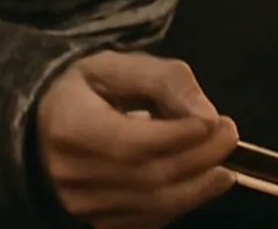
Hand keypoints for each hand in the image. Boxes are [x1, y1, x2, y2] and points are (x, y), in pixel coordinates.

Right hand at [36, 51, 239, 228]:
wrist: (47, 122)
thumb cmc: (89, 88)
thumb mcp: (120, 65)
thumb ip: (165, 80)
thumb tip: (206, 114)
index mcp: (69, 125)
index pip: (129, 143)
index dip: (177, 137)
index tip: (215, 120)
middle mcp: (69, 172)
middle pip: (147, 176)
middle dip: (200, 157)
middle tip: (230, 134)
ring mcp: (80, 203)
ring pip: (153, 205)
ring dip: (199, 185)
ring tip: (224, 160)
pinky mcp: (95, 221)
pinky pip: (148, 220)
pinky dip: (183, 202)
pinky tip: (203, 181)